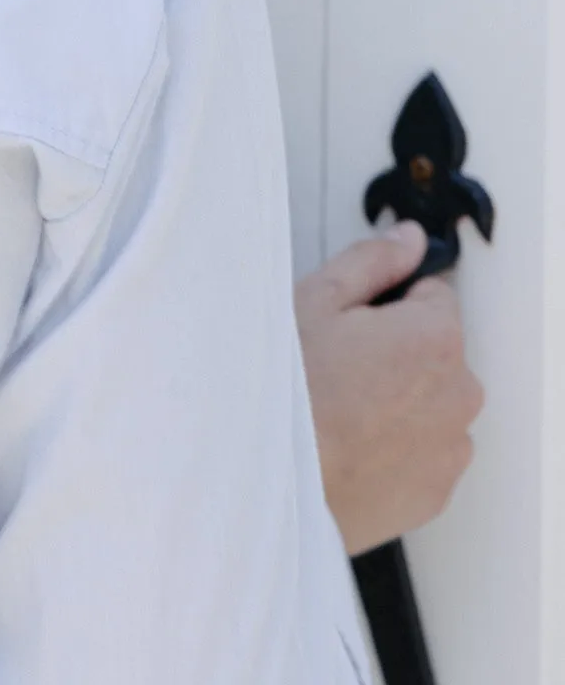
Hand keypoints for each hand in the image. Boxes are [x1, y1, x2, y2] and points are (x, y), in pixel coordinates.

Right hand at [295, 222, 483, 555]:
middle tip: (339, 365)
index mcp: (436, 337)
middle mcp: (459, 393)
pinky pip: (425, 452)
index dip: (388, 304)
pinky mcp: (436, 492)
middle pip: (436, 352)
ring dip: (400, 400)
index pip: (433, 295)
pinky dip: (398, 446)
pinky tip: (351, 443)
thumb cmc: (290, 390)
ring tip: (341, 409)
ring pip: (430, 403)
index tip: (353, 324)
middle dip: (397, 352)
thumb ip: (373, 261)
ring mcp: (450, 448)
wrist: (271, 479)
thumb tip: (409, 239)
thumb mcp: (316, 300)